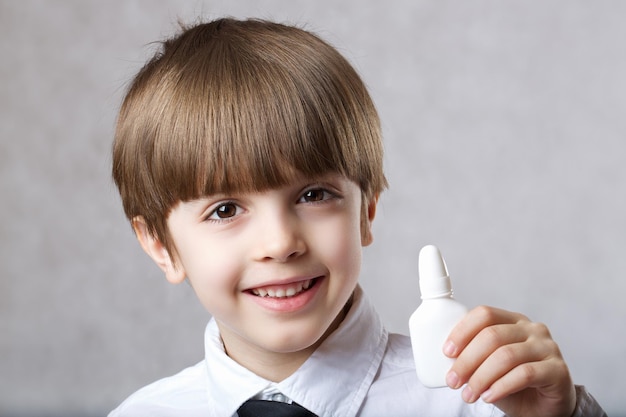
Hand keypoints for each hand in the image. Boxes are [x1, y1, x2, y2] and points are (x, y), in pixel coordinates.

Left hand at [444, 306, 576, 416]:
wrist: (543, 409)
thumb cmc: (512, 384)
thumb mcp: (487, 366)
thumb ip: (472, 356)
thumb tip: (445, 357)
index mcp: (512, 321)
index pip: (484, 314)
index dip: (462, 331)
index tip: (447, 352)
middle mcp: (531, 329)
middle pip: (492, 335)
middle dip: (467, 360)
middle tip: (453, 381)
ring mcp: (547, 347)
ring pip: (506, 355)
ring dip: (481, 377)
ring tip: (469, 394)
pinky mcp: (557, 369)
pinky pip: (525, 374)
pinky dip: (501, 386)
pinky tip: (489, 397)